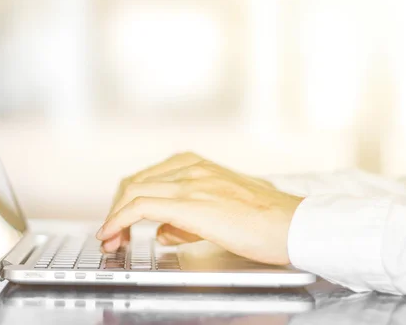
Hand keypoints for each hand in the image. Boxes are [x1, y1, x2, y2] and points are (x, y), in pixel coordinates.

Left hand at [96, 152, 302, 264]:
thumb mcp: (221, 210)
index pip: (147, 178)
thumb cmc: (266, 221)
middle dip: (115, 209)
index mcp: (196, 164)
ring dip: (114, 217)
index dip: (125, 202)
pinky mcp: (191, 203)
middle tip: (111, 234)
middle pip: (134, 183)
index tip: (118, 221)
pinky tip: (112, 234)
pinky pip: (141, 207)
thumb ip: (187, 219)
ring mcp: (190, 182)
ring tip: (110, 240)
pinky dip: (119, 220)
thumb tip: (161, 231)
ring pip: (133, 192)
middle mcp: (190, 168)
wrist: (294, 224)